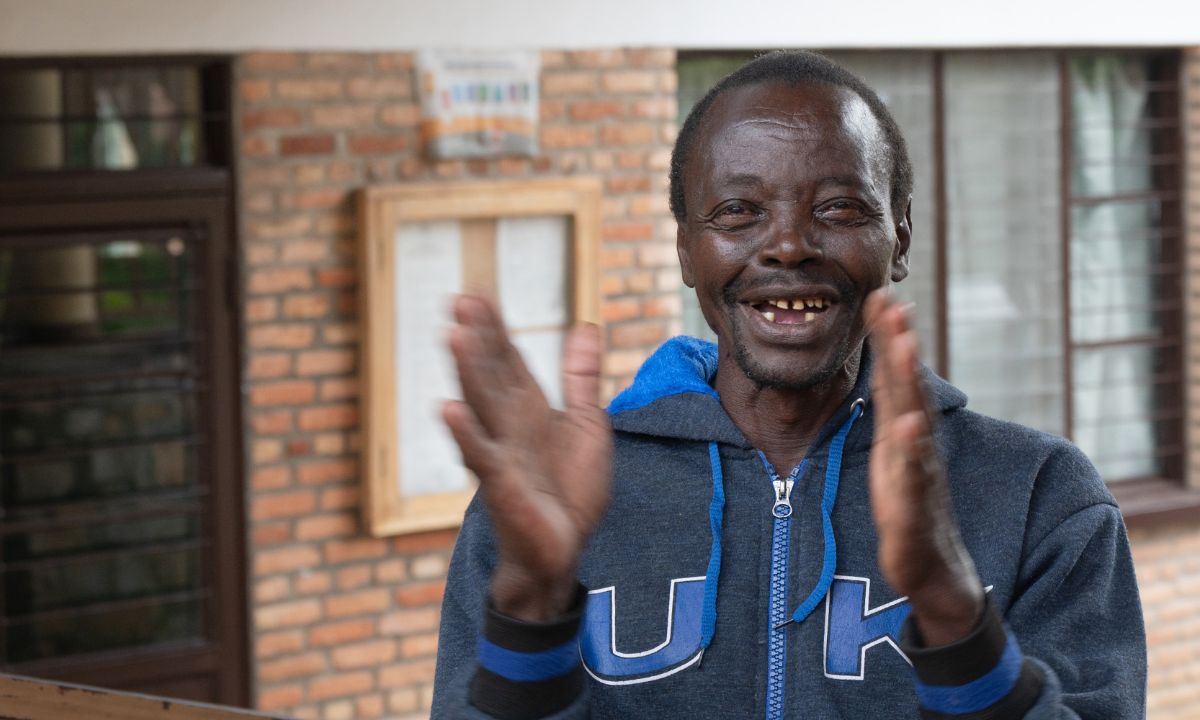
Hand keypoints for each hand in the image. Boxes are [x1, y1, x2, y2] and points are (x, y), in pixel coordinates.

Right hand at [442, 295, 611, 621]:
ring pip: (480, 405)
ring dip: (466, 371)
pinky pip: (479, 455)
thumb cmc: (570, 492)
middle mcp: (509, 425)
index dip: (493, 327)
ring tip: (452, 334)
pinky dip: (464, 433)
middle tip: (459, 298)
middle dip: (476, 337)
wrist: (563, 552)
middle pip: (489, 372)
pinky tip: (447, 408)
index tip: (476, 293)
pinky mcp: (500, 485)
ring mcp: (501, 452)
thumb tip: (585, 326)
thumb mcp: (586, 425)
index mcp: (529, 409)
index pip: (507, 359)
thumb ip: (581, 378)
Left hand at [865, 292, 983, 645]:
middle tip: (893, 302)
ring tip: (903, 346)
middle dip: (899, 344)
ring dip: (908, 382)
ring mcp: (918, 473)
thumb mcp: (891, 456)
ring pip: (914, 420)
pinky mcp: (914, 507)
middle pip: (907, 388)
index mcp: (903, 433)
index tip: (881, 295)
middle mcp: (915, 446)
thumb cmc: (910, 508)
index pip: (894, 377)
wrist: (932, 569)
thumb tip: (883, 379)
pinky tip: (909, 425)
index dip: (888, 338)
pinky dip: (913, 449)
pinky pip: (914, 474)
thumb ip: (889, 417)